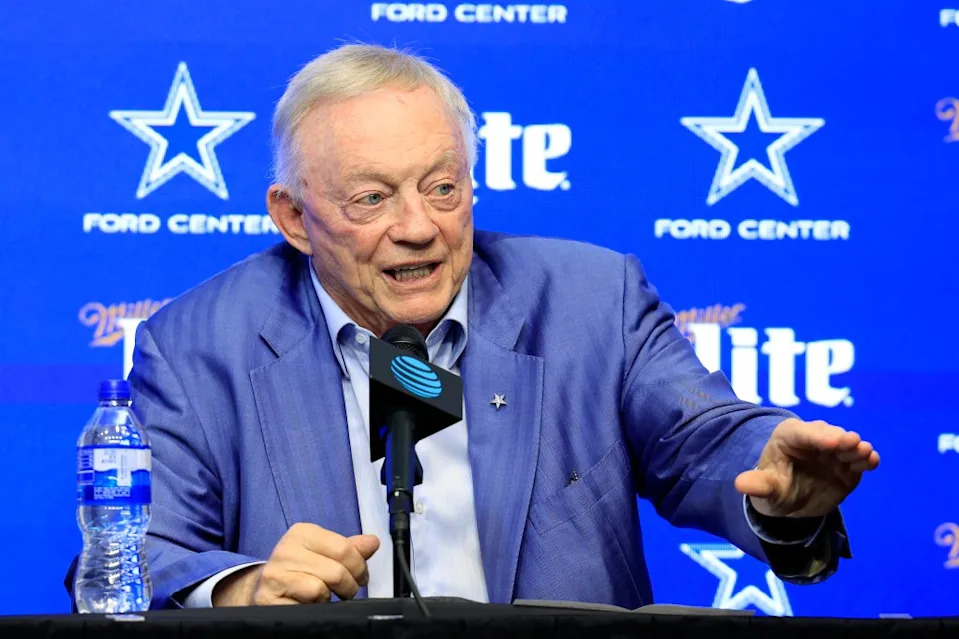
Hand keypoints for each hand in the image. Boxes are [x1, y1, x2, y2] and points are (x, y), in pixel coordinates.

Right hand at [212, 523, 379, 605]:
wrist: (265, 589)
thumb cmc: (299, 569)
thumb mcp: (324, 552)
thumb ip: (349, 548)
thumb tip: (372, 542)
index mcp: (302, 533)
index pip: (345, 549)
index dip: (359, 567)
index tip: (360, 576)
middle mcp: (285, 550)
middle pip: (336, 572)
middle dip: (349, 587)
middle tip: (346, 591)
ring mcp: (274, 575)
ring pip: (320, 590)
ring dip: (328, 599)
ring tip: (324, 597)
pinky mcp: (267, 599)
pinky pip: (304, 606)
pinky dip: (313, 609)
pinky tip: (308, 604)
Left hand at [735, 418, 879, 517]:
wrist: (791, 500)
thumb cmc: (774, 487)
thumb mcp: (764, 488)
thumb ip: (757, 485)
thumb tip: (740, 484)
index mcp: (789, 436)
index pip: (803, 433)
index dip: (818, 435)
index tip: (832, 441)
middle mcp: (815, 439)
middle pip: (830, 435)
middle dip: (841, 440)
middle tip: (852, 444)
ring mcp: (834, 452)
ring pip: (848, 446)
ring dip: (857, 449)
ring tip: (864, 453)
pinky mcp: (849, 467)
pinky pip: (860, 461)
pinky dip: (867, 460)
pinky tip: (872, 462)